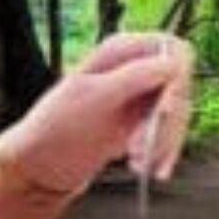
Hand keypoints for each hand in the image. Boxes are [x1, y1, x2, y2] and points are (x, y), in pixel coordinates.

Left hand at [2, 33, 196, 191]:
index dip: (177, 79)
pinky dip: (163, 154)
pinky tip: (147, 168)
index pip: (173, 51)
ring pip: (178, 114)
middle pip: (180, 87)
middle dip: (166, 122)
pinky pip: (170, 134)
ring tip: (138, 164)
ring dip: (164, 143)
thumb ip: (135, 76)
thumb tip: (175, 63)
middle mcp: (133, 68)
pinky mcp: (142, 123)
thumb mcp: (94, 97)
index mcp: (120, 50)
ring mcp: (139, 96)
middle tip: (138, 148)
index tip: (165, 110)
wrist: (37, 168)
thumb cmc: (54, 129)